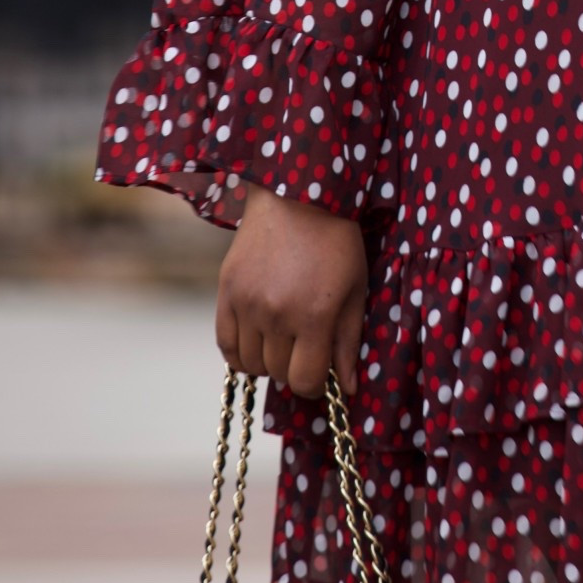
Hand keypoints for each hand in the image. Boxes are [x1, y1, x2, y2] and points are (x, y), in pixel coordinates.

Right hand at [215, 181, 367, 400]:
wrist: (298, 194)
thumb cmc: (336, 240)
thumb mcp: (356, 288)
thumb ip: (348, 341)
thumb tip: (346, 388)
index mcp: (315, 315)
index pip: (305, 381)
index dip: (315, 385)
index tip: (320, 372)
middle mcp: (277, 314)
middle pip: (278, 373)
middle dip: (294, 367)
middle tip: (305, 346)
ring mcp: (247, 303)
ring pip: (251, 363)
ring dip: (268, 360)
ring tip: (283, 338)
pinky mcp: (226, 290)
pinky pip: (225, 345)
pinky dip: (240, 352)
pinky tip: (257, 339)